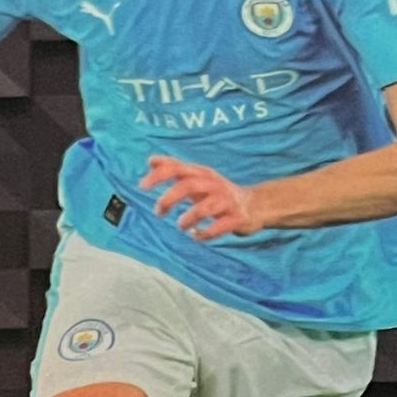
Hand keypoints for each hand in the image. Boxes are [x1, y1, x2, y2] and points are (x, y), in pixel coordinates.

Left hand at [139, 155, 257, 241]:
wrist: (255, 206)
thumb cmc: (218, 193)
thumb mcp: (198, 177)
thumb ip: (175, 169)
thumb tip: (151, 160)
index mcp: (202, 174)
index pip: (177, 168)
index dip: (159, 175)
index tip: (142, 186)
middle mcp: (213, 184)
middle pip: (188, 186)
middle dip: (170, 198)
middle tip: (158, 212)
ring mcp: (226, 201)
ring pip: (204, 208)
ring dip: (188, 218)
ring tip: (181, 226)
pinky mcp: (236, 218)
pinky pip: (219, 227)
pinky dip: (204, 234)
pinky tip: (196, 236)